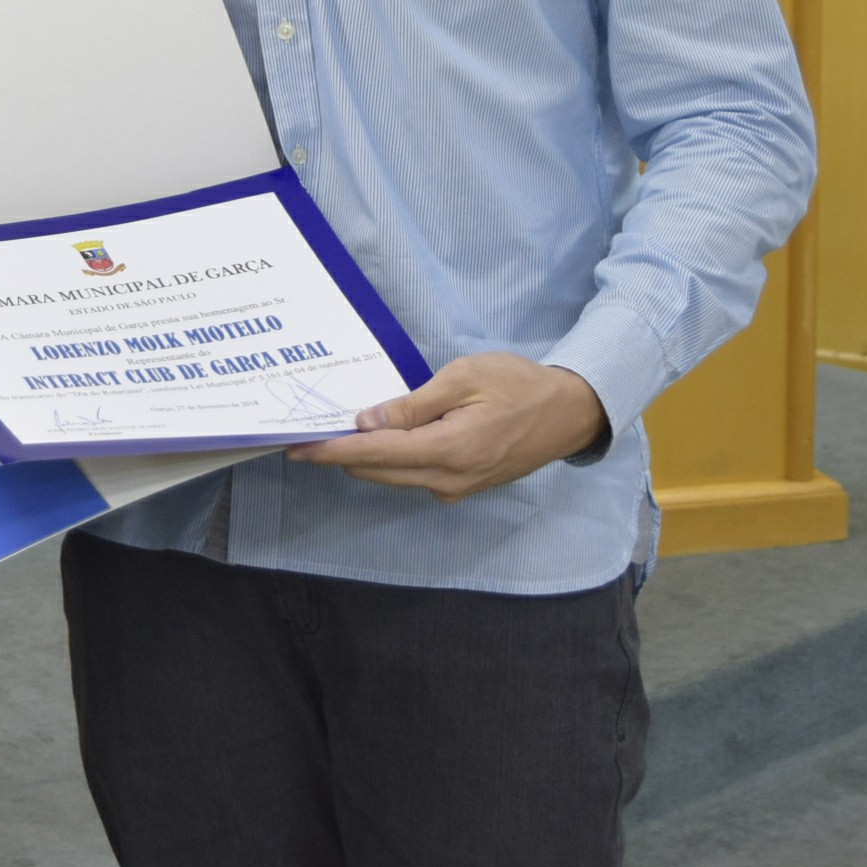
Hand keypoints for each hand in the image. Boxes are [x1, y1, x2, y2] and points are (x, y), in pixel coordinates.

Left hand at [288, 353, 607, 502]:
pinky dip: (391, 460)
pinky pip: (414, 476)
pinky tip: (380, 438)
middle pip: (377, 471)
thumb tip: (367, 423)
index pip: (375, 453)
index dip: (331, 450)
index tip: (297, 447)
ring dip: (364, 457)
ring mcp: (457, 488)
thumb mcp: (464, 377)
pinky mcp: (463, 487)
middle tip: (309, 431)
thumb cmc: (519, 385)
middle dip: (340, 453)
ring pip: (393, 477)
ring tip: (336, 431)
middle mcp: (449, 479)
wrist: (569, 413)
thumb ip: (413, 405)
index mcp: (449, 449)